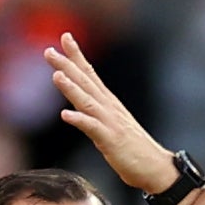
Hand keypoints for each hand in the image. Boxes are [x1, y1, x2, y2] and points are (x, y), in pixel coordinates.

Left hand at [47, 34, 175, 193]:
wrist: (156, 168)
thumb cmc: (133, 150)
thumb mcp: (110, 127)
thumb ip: (95, 115)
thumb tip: (78, 109)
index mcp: (108, 103)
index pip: (90, 74)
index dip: (77, 56)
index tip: (65, 37)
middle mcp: (109, 108)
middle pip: (85, 82)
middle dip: (67, 65)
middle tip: (49, 50)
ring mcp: (110, 123)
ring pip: (87, 101)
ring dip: (71, 88)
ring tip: (56, 75)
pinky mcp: (111, 140)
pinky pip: (93, 128)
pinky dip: (79, 120)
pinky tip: (65, 115)